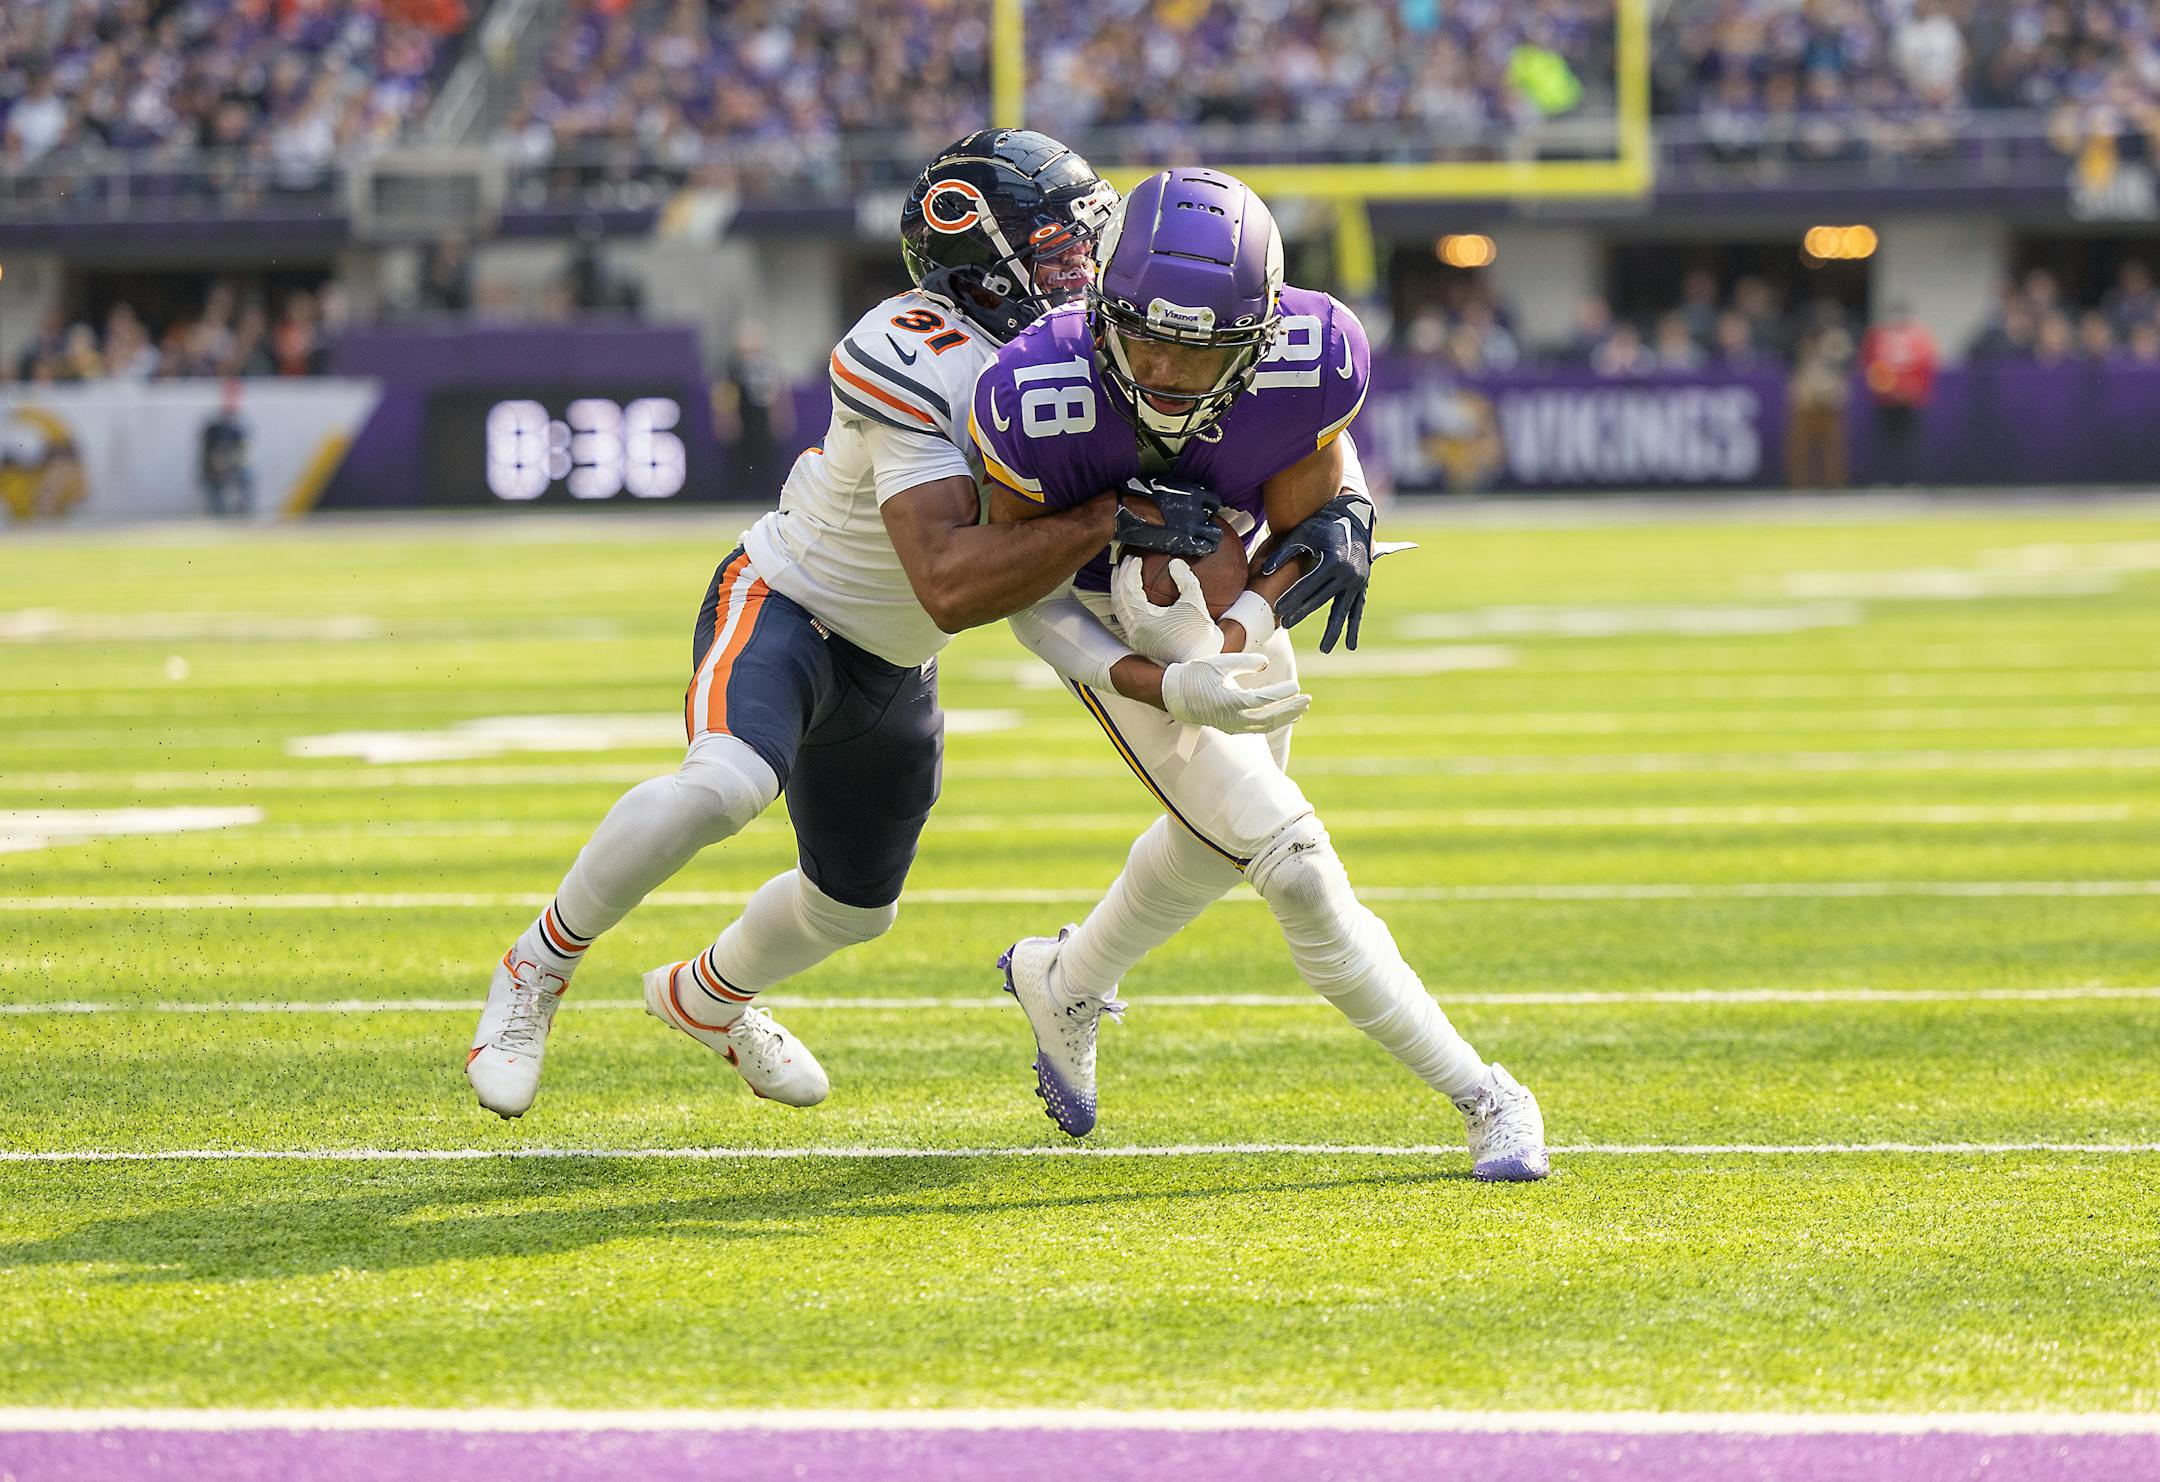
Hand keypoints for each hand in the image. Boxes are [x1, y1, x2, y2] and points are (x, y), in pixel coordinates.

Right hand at [1112, 476, 1225, 558]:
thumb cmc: (1137, 494)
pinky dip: (1202, 548)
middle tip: (1203, 525)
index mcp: (1191, 492)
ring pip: (1214, 535)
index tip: (1206, 509)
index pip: (1213, 500)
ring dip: (1210, 537)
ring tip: (1205, 539)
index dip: (1210, 506)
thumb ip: (1178, 487)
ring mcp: (1190, 527)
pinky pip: (1202, 548)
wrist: (1124, 510)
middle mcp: (1195, 509)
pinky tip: (1198, 548)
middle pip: (1214, 518)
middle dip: (1210, 521)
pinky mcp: (1181, 542)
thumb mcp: (1162, 482)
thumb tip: (1184, 491)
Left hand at [1112, 557, 1223, 663]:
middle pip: (1118, 598)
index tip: (1136, 557)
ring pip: (1120, 609)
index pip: (1128, 590)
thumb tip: (1174, 563)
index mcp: (1141, 620)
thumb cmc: (1199, 634)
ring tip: (1124, 574)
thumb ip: (1185, 579)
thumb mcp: (1194, 602)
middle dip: (1120, 577)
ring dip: (1120, 590)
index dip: (1130, 571)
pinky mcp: (1141, 642)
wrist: (1202, 663)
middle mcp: (1134, 630)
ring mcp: (1136, 637)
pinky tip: (1133, 594)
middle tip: (1126, 560)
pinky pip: (1126, 617)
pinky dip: (1126, 602)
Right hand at [1160, 651, 1309, 733]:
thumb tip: (1265, 663)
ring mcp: (1232, 726)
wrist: (1173, 695)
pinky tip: (1284, 717)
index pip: (1264, 701)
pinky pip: (1257, 729)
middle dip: (1291, 709)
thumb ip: (1246, 662)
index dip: (1282, 694)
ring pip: (1265, 726)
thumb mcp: (1220, 662)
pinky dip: (1272, 723)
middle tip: (1307, 700)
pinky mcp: (1231, 728)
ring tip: (1301, 709)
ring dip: (1285, 718)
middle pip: (1270, 718)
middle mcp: (1233, 718)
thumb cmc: (1196, 675)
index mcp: (1231, 701)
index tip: (1296, 686)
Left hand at [1259, 493, 1374, 652]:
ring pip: (1342, 610)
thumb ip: (1284, 552)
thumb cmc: (1324, 523)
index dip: (1292, 597)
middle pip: (1321, 599)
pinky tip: (1350, 645)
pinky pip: (1357, 609)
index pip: (1308, 585)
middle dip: (1302, 612)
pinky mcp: (1362, 584)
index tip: (1278, 610)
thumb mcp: (1304, 533)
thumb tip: (1265, 571)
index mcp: (1333, 561)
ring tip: (1324, 649)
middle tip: (1285, 624)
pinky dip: (1353, 627)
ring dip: (1333, 631)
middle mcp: (1348, 573)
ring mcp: (1357, 581)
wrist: (1355, 516)